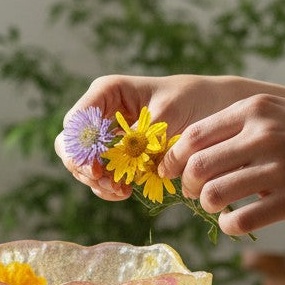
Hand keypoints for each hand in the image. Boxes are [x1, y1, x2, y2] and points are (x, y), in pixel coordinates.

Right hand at [55, 74, 241, 199]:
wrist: (214, 109)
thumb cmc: (193, 99)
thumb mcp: (169, 111)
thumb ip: (142, 132)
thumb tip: (122, 153)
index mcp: (106, 92)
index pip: (76, 122)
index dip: (79, 147)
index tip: (96, 168)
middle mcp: (100, 113)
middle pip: (70, 144)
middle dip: (83, 167)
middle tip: (107, 182)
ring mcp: (106, 136)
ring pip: (82, 163)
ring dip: (96, 181)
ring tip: (121, 190)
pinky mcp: (117, 154)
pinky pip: (100, 174)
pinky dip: (107, 186)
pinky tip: (124, 192)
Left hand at [158, 94, 284, 234]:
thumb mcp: (281, 112)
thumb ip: (241, 126)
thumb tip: (193, 149)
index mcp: (255, 110)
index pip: (193, 136)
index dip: (174, 158)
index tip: (172, 170)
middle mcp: (263, 135)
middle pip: (197, 167)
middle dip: (187, 184)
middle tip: (193, 191)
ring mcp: (279, 169)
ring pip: (214, 195)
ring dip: (208, 206)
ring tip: (217, 206)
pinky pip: (240, 220)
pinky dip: (228, 225)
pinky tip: (234, 221)